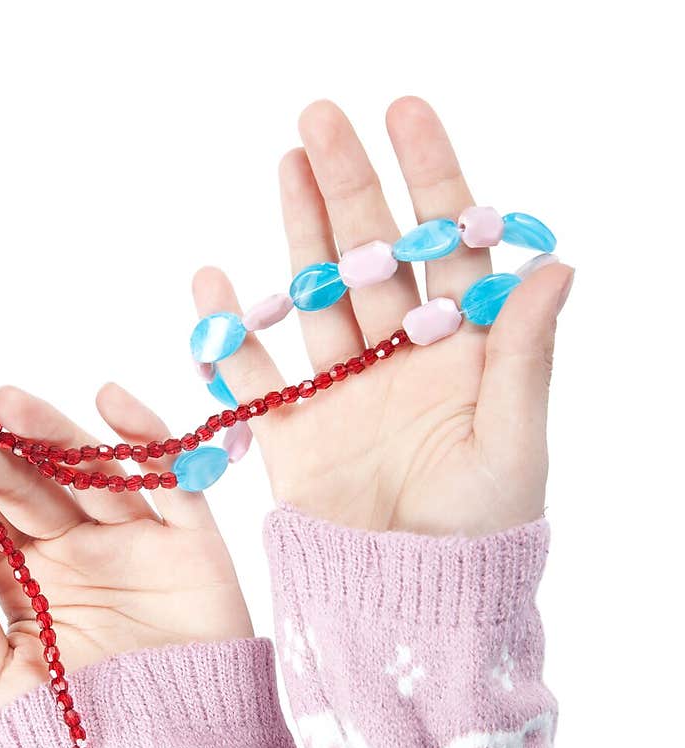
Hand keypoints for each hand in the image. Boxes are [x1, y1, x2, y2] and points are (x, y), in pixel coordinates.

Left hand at [0, 385, 251, 713]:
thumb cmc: (83, 739)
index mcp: (27, 583)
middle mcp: (76, 553)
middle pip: (25, 488)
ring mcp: (133, 544)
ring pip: (88, 473)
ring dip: (49, 434)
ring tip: (3, 404)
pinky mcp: (191, 545)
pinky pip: (172, 482)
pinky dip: (147, 440)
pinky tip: (108, 400)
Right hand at [193, 97, 573, 535]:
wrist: (410, 609)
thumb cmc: (479, 536)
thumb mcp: (513, 442)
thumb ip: (525, 352)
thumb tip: (559, 259)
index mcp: (464, 355)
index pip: (449, 249)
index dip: (430, 180)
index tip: (405, 114)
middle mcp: (402, 361)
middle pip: (374, 256)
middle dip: (351, 187)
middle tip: (322, 119)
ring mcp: (344, 393)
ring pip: (318, 296)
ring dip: (300, 232)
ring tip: (288, 164)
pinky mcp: (294, 434)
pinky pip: (256, 374)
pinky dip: (231, 333)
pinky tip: (212, 281)